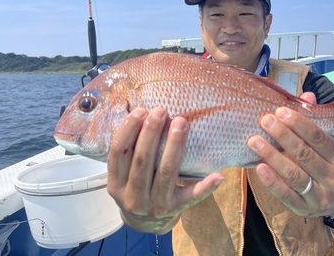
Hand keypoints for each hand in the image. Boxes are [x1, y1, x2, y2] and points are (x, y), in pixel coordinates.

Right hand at [107, 107, 223, 233]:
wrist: (147, 222)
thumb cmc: (137, 186)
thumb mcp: (124, 175)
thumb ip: (128, 151)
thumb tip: (141, 112)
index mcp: (116, 184)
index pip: (118, 153)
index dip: (128, 130)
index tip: (140, 110)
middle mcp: (133, 197)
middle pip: (143, 160)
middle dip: (151, 132)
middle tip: (161, 110)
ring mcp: (155, 205)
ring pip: (166, 171)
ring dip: (175, 144)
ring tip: (181, 122)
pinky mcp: (176, 208)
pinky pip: (192, 196)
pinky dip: (205, 186)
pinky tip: (218, 175)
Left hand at [247, 92, 333, 217]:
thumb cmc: (326, 165)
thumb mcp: (326, 145)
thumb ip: (315, 121)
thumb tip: (306, 95)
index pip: (320, 138)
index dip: (300, 124)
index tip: (280, 111)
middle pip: (305, 155)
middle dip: (283, 135)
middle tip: (265, 120)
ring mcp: (321, 197)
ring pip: (294, 175)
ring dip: (272, 156)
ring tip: (254, 140)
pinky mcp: (304, 209)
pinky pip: (286, 195)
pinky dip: (272, 181)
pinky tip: (258, 167)